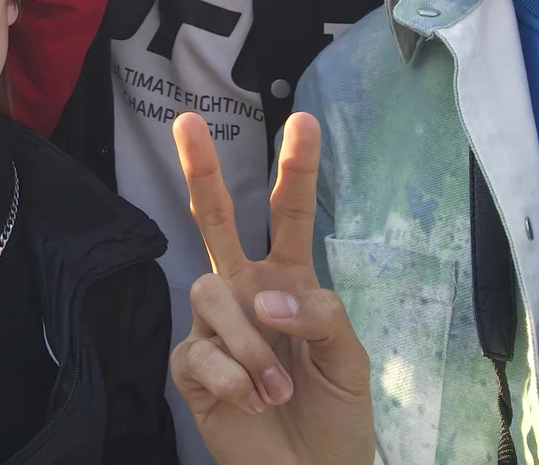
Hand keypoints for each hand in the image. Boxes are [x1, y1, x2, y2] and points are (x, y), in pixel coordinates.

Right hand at [170, 112, 373, 464]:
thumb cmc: (333, 418)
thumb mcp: (350, 360)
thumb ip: (322, 314)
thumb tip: (264, 295)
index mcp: (288, 280)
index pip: (289, 215)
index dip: (296, 169)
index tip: (302, 120)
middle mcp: (244, 290)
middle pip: (215, 218)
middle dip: (203, 169)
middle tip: (187, 121)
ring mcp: (214, 326)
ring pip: (210, 291)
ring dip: (252, 344)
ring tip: (278, 389)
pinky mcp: (191, 365)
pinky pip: (200, 350)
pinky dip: (235, 377)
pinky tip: (255, 401)